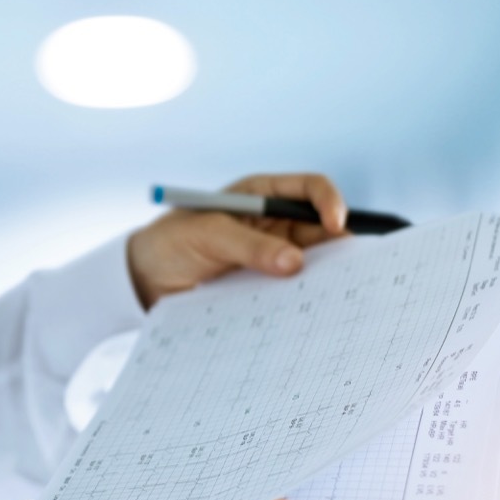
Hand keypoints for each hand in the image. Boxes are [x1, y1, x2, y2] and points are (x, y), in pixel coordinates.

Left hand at [127, 173, 346, 307]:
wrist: (144, 281)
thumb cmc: (170, 242)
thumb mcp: (207, 235)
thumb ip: (249, 247)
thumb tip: (294, 263)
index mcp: (260, 196)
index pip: (309, 190)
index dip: (329, 203)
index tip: (336, 225)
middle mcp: (272, 224)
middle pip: (321, 228)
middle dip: (339, 243)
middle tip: (354, 266)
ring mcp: (270, 256)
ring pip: (312, 262)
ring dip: (325, 275)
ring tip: (336, 291)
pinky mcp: (264, 286)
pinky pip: (293, 290)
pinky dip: (305, 297)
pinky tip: (312, 309)